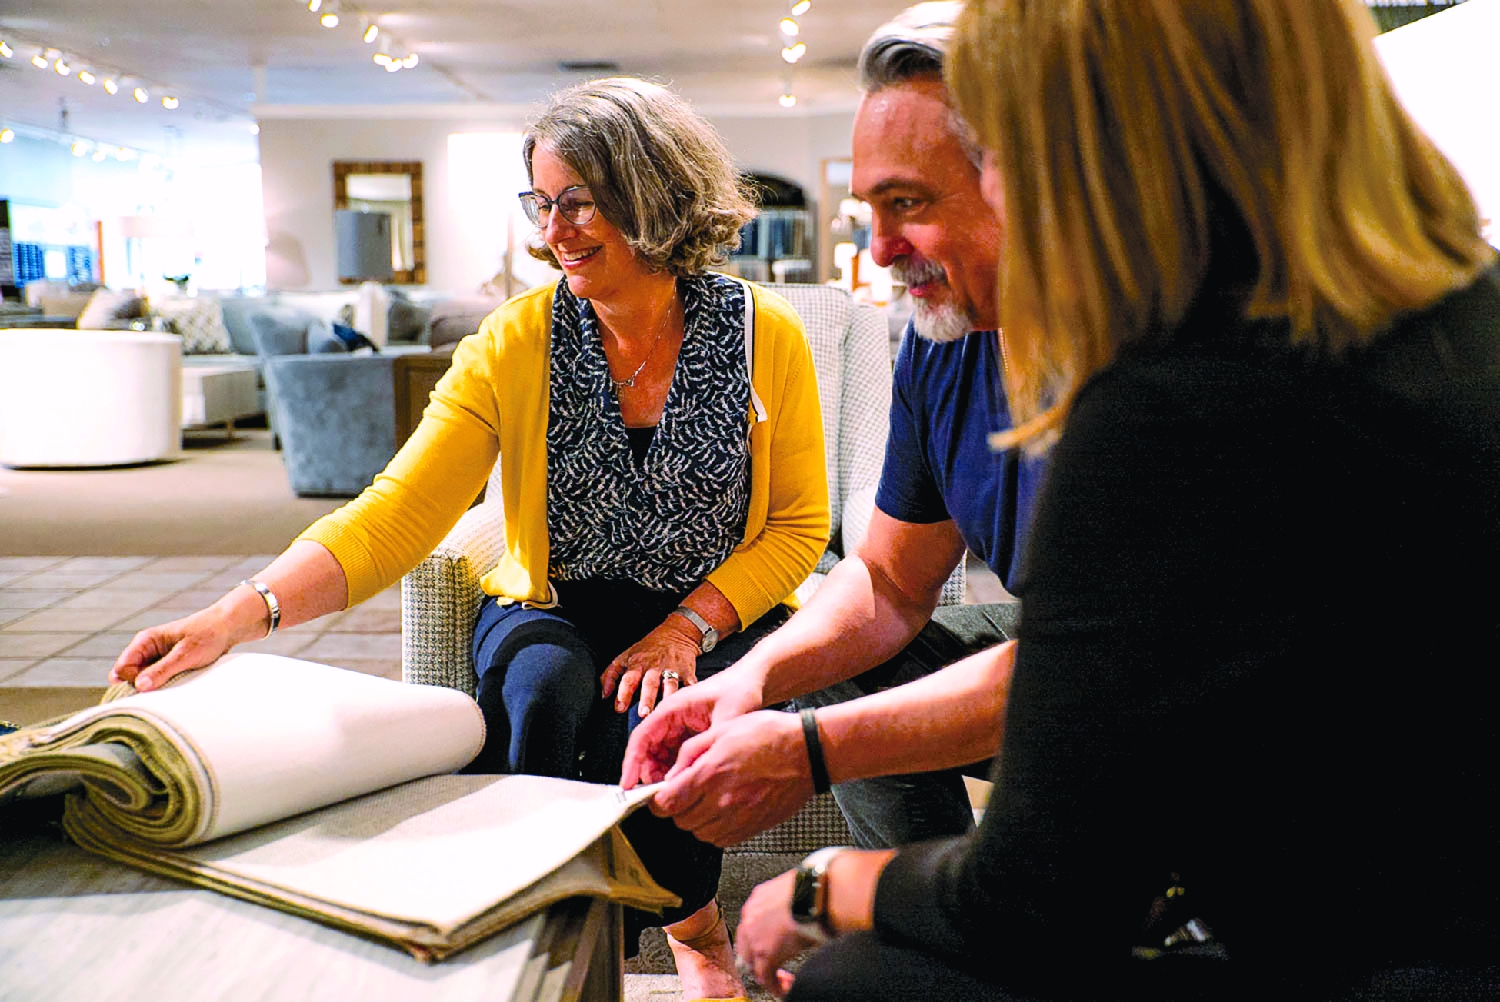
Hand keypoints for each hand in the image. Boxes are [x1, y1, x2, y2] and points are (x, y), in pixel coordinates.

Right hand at [109, 607, 233, 691]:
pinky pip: (157, 680)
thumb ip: (162, 670)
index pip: (122, 668)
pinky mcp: (166, 665)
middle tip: (165, 688)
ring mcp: (156, 658)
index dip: (132, 681)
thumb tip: (139, 686)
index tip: (152, 687)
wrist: (228, 628)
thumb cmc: (208, 635)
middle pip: (129, 677)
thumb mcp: (185, 654)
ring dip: (155, 687)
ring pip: (143, 680)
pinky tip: (178, 685)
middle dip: (142, 686)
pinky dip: (164, 686)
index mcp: (145, 641)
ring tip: (175, 684)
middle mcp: (146, 649)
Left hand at [599, 621, 700, 717]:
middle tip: (643, 714)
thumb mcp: (626, 656)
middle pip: (650, 683)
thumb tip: (603, 695)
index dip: (623, 693)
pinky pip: (690, 683)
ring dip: (667, 697)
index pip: (628, 678)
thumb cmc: (648, 649)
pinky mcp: (687, 671)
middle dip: (646, 698)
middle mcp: (655, 666)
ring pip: (670, 684)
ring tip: (664, 711)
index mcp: (638, 663)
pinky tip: (690, 700)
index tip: (620, 708)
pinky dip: (691, 691)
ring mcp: (672, 668)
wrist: (677, 633)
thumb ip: (610, 674)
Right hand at [620, 672, 754, 786]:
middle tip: (657, 796)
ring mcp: (678, 727)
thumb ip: (704, 750)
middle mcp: (670, 718)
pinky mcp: (688, 736)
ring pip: (659, 757)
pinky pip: (673, 757)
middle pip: (646, 750)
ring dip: (662, 775)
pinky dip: (675, 772)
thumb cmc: (739, 691)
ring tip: (673, 793)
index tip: (627, 784)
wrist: (754, 681)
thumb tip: (681, 778)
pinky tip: (686, 783)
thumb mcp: (725, 721)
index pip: (641, 737)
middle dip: (648, 774)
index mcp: (672, 709)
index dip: (632, 763)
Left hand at [650, 709, 813, 845]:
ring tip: (706, 800)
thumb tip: (671, 775)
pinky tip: (722, 810)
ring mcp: (738, 819)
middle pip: (680, 822)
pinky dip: (714, 829)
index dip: (658, 800)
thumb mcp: (723, 730)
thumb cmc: (770, 735)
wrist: (808, 753)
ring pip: (699, 833)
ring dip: (696, 820)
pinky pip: (720, 840)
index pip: (666, 803)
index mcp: (711, 774)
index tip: (661, 794)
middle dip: (677, 809)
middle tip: (685, 793)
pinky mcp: (752, 828)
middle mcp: (722, 801)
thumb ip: (691, 753)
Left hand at [735, 869, 812, 997]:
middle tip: (773, 967)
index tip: (774, 945)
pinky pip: (765, 977)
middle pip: (746, 945)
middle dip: (759, 959)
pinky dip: (774, 986)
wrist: (816, 894)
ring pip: (752, 963)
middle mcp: (750, 915)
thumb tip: (803, 913)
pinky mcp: (764, 953)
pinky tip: (784, 988)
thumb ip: (792, 904)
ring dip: (766, 973)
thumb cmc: (815, 889)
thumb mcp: (797, 892)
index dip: (762, 939)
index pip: (752, 925)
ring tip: (781, 980)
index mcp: (758, 898)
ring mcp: (754, 936)